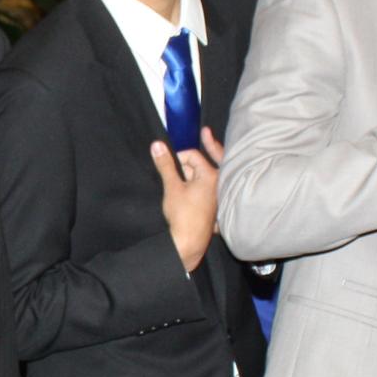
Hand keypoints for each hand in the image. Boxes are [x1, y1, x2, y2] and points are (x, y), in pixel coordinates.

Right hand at [153, 128, 224, 271]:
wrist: (189, 243)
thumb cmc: (183, 216)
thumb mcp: (171, 187)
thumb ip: (165, 164)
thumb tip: (157, 145)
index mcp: (211, 175)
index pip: (193, 155)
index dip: (177, 157)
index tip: (166, 164)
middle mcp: (219, 183)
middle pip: (204, 162)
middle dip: (199, 154)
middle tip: (206, 133)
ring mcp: (217, 195)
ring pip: (205, 176)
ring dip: (195, 172)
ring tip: (182, 176)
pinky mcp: (214, 206)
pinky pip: (209, 188)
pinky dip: (201, 184)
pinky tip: (192, 188)